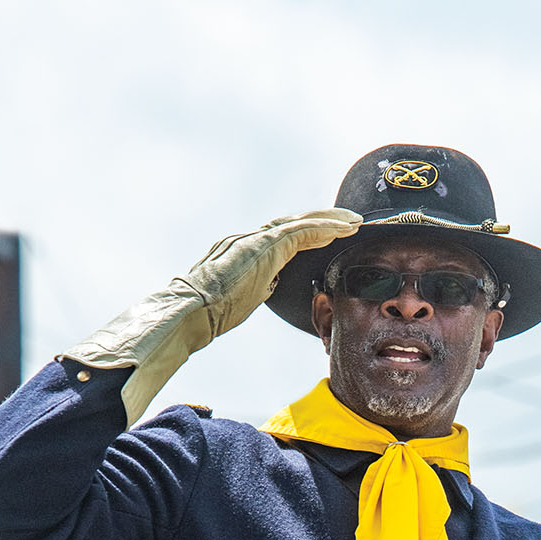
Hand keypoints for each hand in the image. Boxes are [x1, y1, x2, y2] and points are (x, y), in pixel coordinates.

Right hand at [64, 208, 362, 423]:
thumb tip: (267, 288)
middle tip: (346, 223)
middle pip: (291, 225)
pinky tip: (346, 229)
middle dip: (321, 222)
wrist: (186, 315)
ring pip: (300, 223)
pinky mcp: (263, 247)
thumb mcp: (237, 301)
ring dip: (330, 221)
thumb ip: (253, 289)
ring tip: (354, 223)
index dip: (302, 236)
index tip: (324, 238)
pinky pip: (302, 233)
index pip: (277, 240)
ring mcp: (254, 241)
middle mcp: (247, 241)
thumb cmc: (202, 318)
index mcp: (241, 253)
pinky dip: (326, 229)